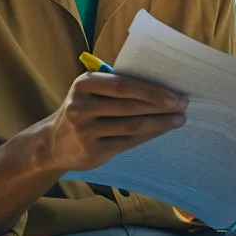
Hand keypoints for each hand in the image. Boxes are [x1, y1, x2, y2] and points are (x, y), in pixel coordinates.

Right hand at [37, 70, 186, 173]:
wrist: (52, 143)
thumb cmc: (82, 110)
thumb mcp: (89, 92)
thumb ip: (115, 85)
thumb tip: (159, 85)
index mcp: (83, 84)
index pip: (122, 85)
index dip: (151, 90)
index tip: (175, 93)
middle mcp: (81, 107)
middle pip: (130, 106)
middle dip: (161, 105)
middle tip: (183, 104)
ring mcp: (85, 131)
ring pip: (131, 126)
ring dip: (160, 122)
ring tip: (179, 119)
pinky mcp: (93, 151)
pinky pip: (128, 142)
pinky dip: (148, 135)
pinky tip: (162, 130)